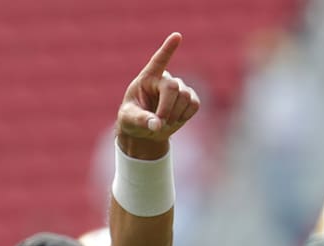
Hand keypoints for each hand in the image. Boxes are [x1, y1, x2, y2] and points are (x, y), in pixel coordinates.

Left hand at [117, 32, 200, 153]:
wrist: (145, 132)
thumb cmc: (131, 121)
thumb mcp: (128, 120)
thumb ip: (141, 120)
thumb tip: (157, 125)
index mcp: (147, 78)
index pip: (158, 60)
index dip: (168, 49)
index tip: (177, 36)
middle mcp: (164, 79)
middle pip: (173, 87)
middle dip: (167, 107)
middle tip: (159, 124)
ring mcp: (179, 87)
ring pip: (185, 97)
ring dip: (175, 115)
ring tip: (163, 122)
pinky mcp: (190, 98)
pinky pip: (194, 105)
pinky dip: (185, 116)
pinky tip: (174, 119)